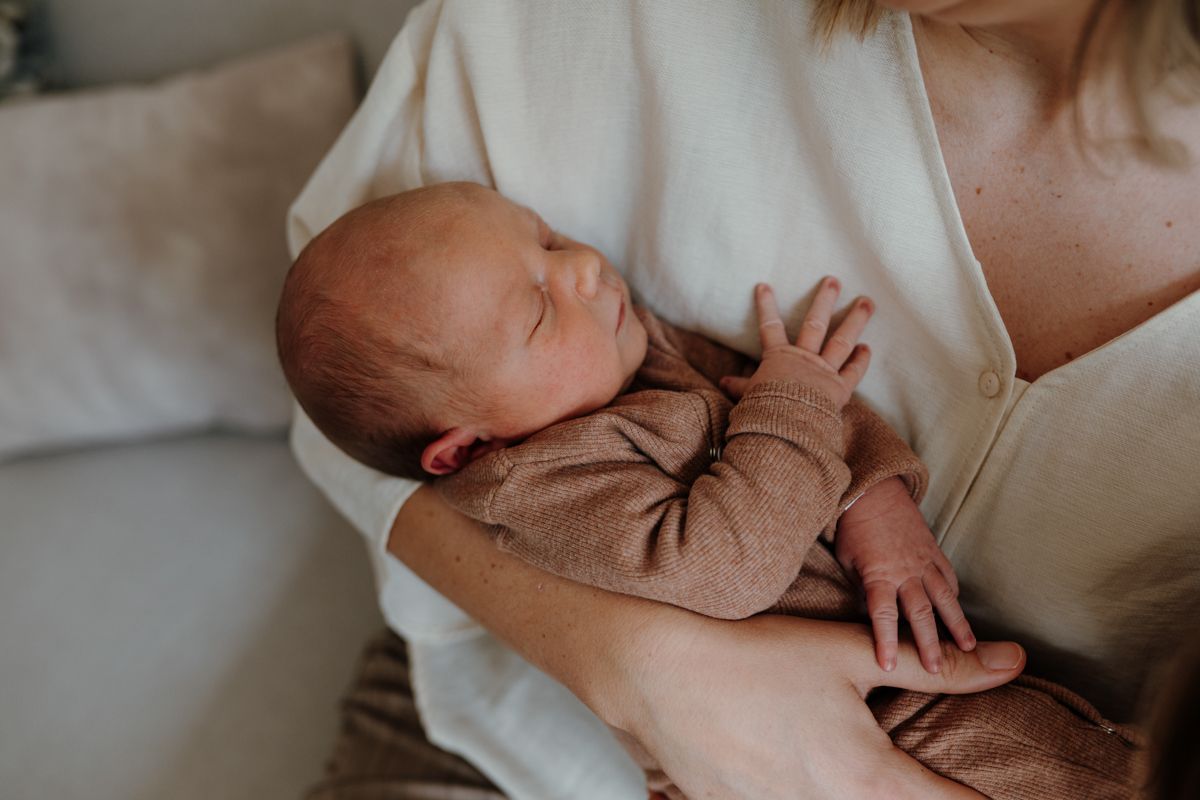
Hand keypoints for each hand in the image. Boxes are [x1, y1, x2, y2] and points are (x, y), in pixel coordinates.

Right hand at [614, 612, 1024, 799]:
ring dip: (846, 793)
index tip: (992, 794)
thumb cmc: (755, 655)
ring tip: (827, 751)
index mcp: (867, 781)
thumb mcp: (851, 656)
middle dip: (906, 795)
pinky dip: (792, 790)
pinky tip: (778, 757)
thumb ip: (939, 669)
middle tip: (907, 773)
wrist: (656, 670)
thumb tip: (1013, 661)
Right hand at [720, 279, 871, 409]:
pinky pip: (854, 372)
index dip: (765, 305)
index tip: (764, 285)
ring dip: (856, 320)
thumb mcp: (748, 396)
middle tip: (834, 280)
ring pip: (842, 340)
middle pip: (815, 323)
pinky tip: (867, 347)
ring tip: (867, 302)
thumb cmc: (764, 410)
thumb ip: (740, 386)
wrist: (785, 427)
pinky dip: (861, 360)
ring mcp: (825, 371)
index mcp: (779, 357)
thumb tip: (723, 382)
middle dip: (824, 300)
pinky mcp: (840, 389)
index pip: (769, 326)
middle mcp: (804, 358)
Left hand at [835, 477, 975, 672]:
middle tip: (936, 669)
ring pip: (944, 597)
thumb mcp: (847, 562)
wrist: (871, 492)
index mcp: (879, 575)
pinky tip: (958, 609)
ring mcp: (923, 561)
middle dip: (929, 643)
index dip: (886, 642)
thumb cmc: (853, 528)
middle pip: (920, 613)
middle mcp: (905, 571)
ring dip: (956, 624)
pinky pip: (948, 575)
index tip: (890, 666)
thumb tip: (870, 617)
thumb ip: (861, 590)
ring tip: (969, 647)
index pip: (883, 616)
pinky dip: (954, 594)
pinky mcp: (933, 550)